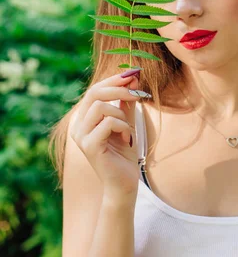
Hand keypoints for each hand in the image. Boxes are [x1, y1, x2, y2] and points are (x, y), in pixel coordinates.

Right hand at [70, 71, 150, 204]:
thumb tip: (133, 78)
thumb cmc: (124, 154)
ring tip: (128, 130)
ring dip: (122, 114)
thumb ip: (126, 102)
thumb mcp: (127, 122)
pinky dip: (123, 127)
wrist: (124, 183)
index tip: (134, 73)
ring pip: (101, 107)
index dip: (114, 80)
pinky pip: (108, 123)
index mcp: (84, 118)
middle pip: (94, 93)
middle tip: (139, 91)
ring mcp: (81, 136)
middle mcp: (78, 126)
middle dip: (119, 88)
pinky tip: (127, 140)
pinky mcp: (89, 146)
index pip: (95, 90)